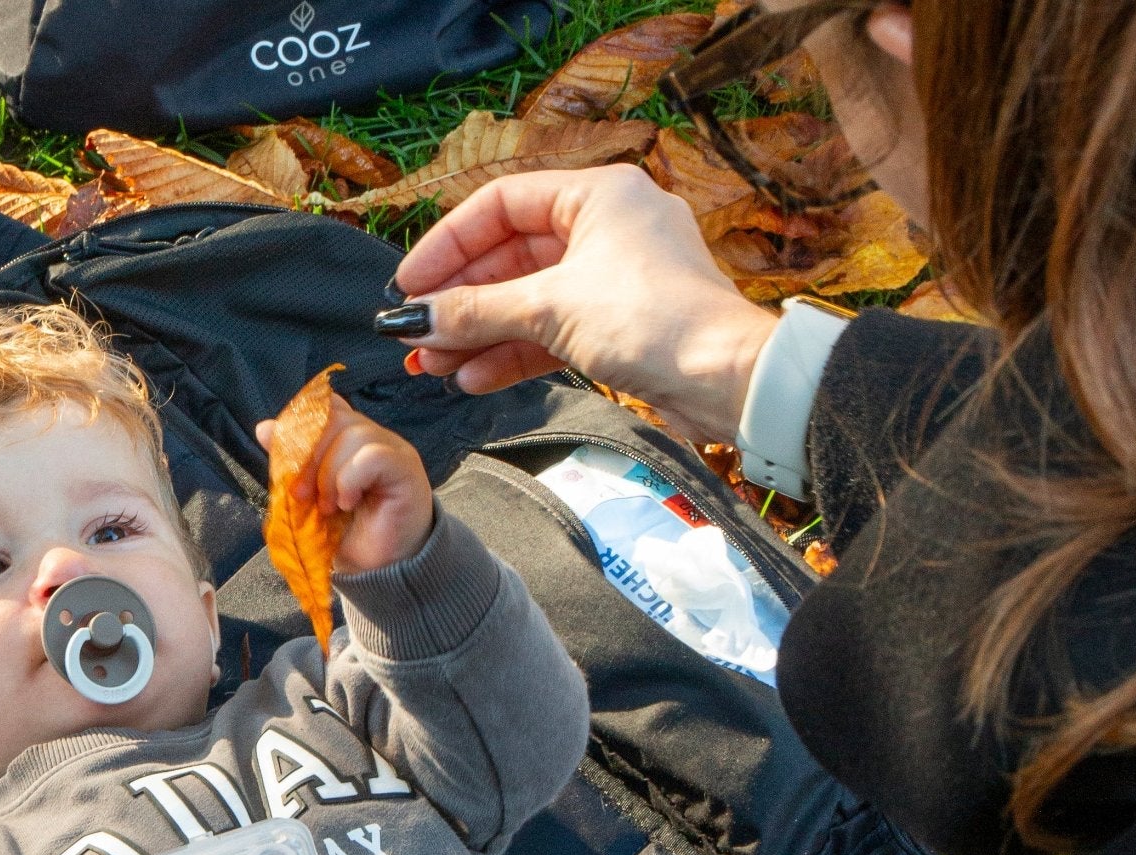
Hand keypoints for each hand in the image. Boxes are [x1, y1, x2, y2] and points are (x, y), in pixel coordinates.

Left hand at [254, 396, 434, 574]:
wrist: (376, 570)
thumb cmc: (346, 533)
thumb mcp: (308, 495)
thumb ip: (291, 462)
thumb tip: (264, 428)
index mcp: (348, 439)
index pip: (324, 408)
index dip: (300, 430)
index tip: (285, 465)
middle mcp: (372, 437)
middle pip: (335, 418)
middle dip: (308, 457)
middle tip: (301, 496)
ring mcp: (392, 449)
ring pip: (353, 434)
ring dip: (330, 474)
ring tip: (329, 507)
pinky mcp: (405, 467)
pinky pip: (372, 455)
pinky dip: (350, 479)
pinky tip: (348, 503)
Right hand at [392, 165, 780, 443]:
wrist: (726, 379)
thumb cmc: (655, 321)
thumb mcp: (550, 309)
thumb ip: (475, 312)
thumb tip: (414, 318)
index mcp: (596, 194)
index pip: (499, 205)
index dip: (446, 245)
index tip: (409, 285)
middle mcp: (604, 226)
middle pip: (508, 256)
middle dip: (458, 301)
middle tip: (413, 333)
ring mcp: (611, 277)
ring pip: (526, 299)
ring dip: (477, 333)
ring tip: (433, 365)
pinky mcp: (616, 323)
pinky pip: (549, 330)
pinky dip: (511, 352)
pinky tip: (473, 377)